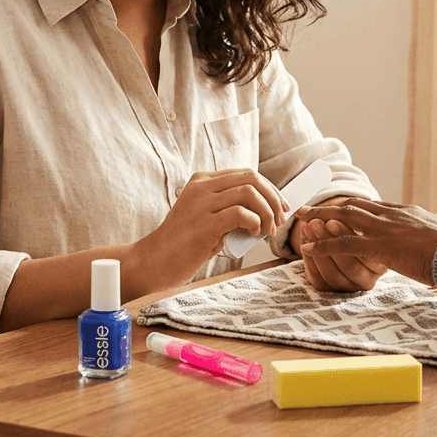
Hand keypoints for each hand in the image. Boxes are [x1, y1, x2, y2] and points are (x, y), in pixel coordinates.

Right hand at [148, 168, 287, 281]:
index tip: (281, 207)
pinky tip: (254, 234)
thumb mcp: (207, 218)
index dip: (270, 189)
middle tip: (280, 220)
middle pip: (251, 178)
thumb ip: (230, 209)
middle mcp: (201, 187)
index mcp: (203, 181)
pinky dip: (255, 222)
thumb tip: (266, 212)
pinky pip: (240, 213)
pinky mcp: (203, 223)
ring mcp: (201, 203)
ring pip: (248, 192)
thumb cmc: (184, 244)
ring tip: (268, 231)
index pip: (246, 174)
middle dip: (273, 198)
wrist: (155, 262)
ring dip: (267, 212)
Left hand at [295, 199, 436, 286]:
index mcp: (408, 213)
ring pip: (344, 218)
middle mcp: (394, 215)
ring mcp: (386, 228)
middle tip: (310, 206)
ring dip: (320, 218)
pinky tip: (307, 249)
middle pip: (354, 206)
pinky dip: (323, 245)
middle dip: (330, 206)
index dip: (354, 207)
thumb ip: (427, 240)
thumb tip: (430, 248)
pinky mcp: (380, 245)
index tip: (341, 207)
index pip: (374, 206)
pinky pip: (344, 243)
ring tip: (301, 220)